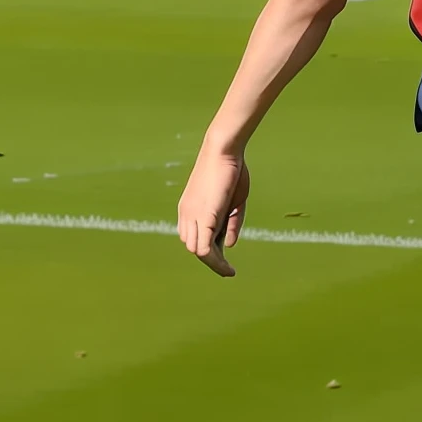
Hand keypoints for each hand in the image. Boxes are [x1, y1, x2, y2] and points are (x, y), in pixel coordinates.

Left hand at [178, 144, 250, 276]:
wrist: (223, 151)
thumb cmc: (231, 172)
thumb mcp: (234, 202)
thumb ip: (230, 224)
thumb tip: (228, 246)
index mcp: (190, 210)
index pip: (195, 237)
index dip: (209, 250)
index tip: (225, 260)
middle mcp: (187, 215)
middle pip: (194, 246)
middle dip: (211, 260)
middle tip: (228, 270)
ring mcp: (192, 216)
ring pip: (197, 250)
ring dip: (213, 262)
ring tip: (227, 270)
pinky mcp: (203, 217)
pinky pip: (204, 247)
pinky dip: (214, 260)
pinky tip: (225, 267)